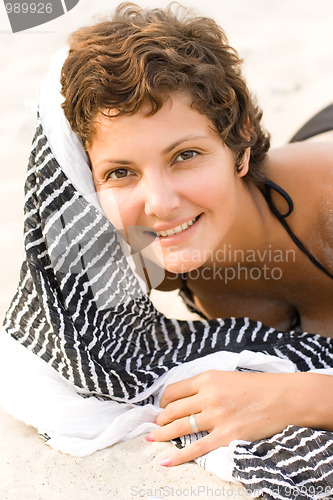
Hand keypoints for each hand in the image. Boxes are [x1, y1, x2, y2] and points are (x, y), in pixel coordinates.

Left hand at [147, 370, 313, 466]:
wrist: (284, 398)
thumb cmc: (257, 387)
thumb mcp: (227, 377)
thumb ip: (206, 385)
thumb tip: (186, 398)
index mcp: (208, 378)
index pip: (174, 390)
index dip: (163, 401)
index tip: (161, 407)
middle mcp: (209, 396)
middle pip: (173, 409)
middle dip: (160, 418)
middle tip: (155, 424)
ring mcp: (217, 417)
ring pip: (179, 427)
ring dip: (162, 434)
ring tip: (153, 438)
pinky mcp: (226, 435)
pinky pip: (196, 448)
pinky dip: (178, 456)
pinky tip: (165, 461)